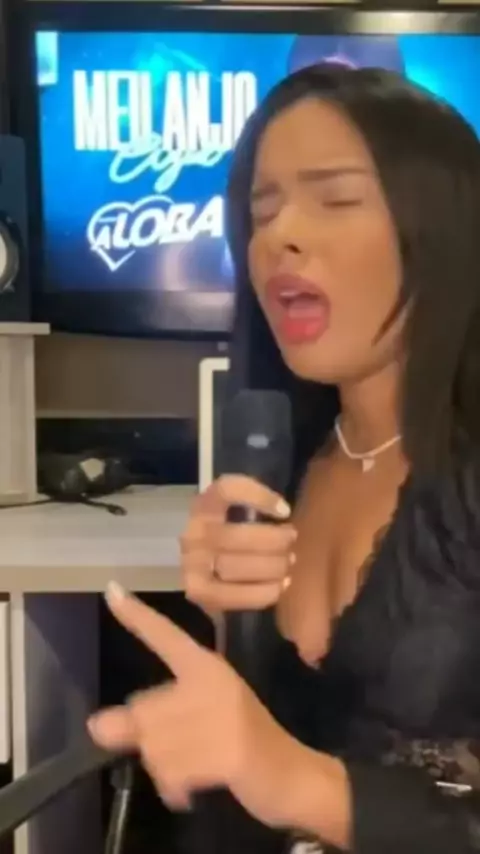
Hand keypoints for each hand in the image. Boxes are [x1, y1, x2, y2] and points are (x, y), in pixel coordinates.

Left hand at [88, 583, 312, 826]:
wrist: (293, 775)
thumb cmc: (241, 743)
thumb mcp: (196, 724)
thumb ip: (147, 722)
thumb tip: (96, 726)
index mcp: (208, 667)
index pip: (166, 636)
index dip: (137, 616)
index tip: (111, 589)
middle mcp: (214, 683)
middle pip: (144, 712)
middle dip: (151, 744)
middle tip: (184, 753)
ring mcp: (224, 717)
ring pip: (154, 748)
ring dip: (165, 770)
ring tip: (194, 770)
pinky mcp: (231, 751)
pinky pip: (174, 773)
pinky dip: (175, 789)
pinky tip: (191, 792)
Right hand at [181, 475, 296, 612]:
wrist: (196, 562)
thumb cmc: (226, 530)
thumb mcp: (234, 508)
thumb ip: (253, 504)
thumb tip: (285, 512)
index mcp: (204, 505)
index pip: (227, 491)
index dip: (259, 498)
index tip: (285, 511)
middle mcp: (193, 532)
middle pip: (235, 536)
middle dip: (273, 541)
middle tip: (291, 541)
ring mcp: (192, 564)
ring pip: (233, 567)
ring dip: (270, 567)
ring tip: (288, 564)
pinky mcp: (197, 591)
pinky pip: (232, 596)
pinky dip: (261, 593)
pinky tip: (280, 586)